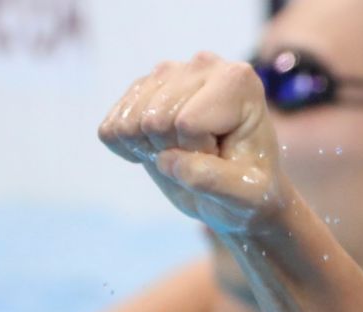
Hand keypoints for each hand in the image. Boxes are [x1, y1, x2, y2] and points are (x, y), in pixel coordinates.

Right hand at [98, 52, 285, 235]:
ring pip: (128, 124)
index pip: (188, 123)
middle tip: (205, 156)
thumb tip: (168, 161)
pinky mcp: (141, 88)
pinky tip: (162, 149)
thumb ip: (216, 180)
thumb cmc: (252, 190)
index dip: (200, 152)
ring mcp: (167, 72)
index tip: (225, 156)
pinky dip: (130, 150)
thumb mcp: (248, 197)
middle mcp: (202, 64)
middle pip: (155, 120)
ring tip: (186, 152)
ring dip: (152, 151)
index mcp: (238, 81)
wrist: (238, 189)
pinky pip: (110, 129)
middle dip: (175, 151)